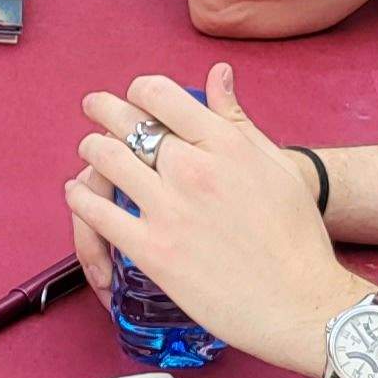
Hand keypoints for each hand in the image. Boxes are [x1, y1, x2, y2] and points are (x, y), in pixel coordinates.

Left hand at [65, 66, 370, 372]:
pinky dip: (80, 197)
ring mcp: (169, 210)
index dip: (140, 89)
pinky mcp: (153, 251)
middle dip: (104, 108)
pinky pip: (99, 214)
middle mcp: (193, 169)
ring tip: (89, 148)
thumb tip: (218, 74)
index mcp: (225, 144)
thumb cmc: (297, 238)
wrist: (300, 304)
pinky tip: (77, 192)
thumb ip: (238, 119)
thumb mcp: (277, 165)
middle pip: (127, 122)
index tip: (135, 95)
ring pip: (107, 159)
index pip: (162, 95)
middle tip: (94, 106)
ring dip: (91, 147)